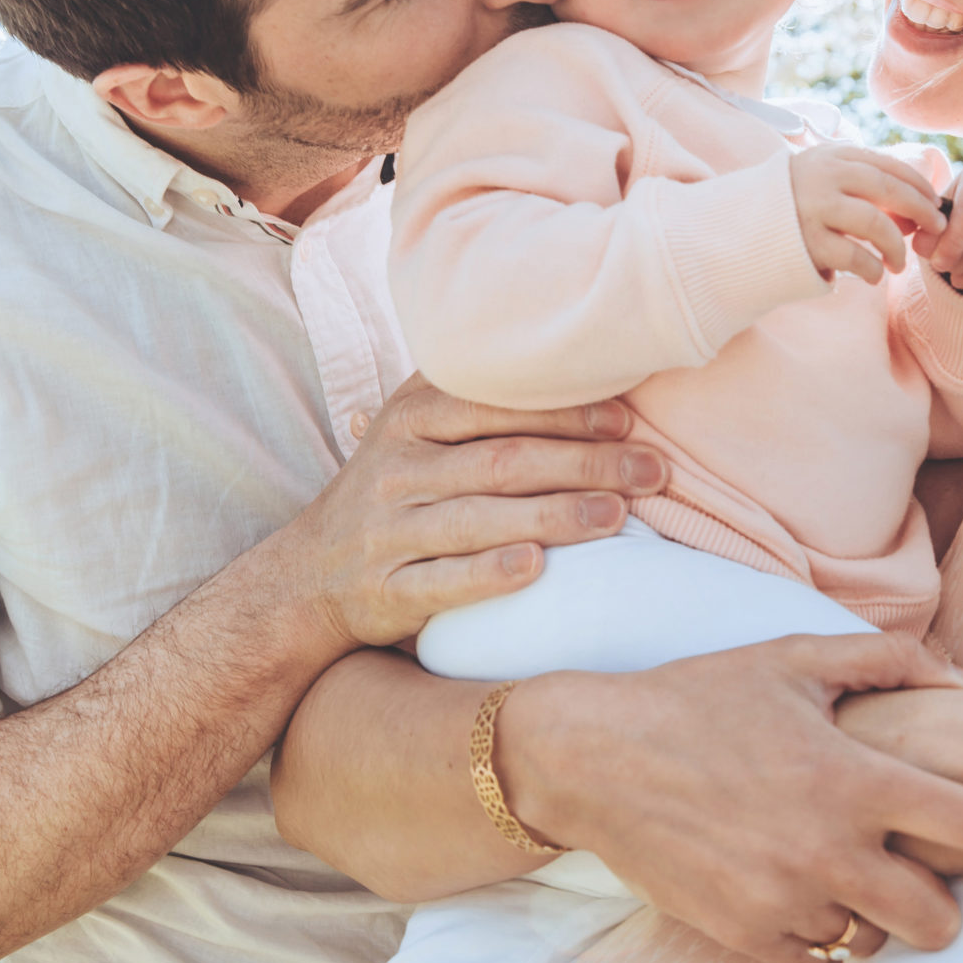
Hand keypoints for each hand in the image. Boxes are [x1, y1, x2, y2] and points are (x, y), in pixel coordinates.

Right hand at [277, 376, 666, 650]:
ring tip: (617, 517)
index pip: (494, 403)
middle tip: (653, 473)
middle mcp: (396, 467)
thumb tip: (591, 372)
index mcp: (410, 417)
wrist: (309, 574)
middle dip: (585, 464)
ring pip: (478, 518)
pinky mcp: (385, 589)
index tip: (629, 423)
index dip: (565, 412)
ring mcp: (386, 530)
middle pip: (501, 461)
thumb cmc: (397, 492)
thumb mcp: (420, 431)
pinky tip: (538, 568)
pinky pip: (442, 580)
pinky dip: (490, 573)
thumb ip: (481, 402)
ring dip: (554, 516)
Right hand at [496, 635, 962, 962]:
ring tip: (834, 867)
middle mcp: (826, 850)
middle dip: (945, 906)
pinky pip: (813, 953)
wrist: (591, 759)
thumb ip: (884, 659)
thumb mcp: (790, 657)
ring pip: (873, 941)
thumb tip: (958, 674)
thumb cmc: (697, 698)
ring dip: (872, 914)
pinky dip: (813, 926)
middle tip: (920, 873)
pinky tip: (781, 879)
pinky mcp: (745, 937)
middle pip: (938, 920)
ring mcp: (784, 902)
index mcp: (852, 778)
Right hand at [791, 144, 950, 285]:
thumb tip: (918, 212)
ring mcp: (814, 209)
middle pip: (888, 189)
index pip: (887, 165)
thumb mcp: (822, 182)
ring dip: (896, 247)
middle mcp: (823, 177)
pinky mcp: (808, 243)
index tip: (936, 203)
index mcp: (831, 156)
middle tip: (937, 229)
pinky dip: (873, 269)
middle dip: (920, 210)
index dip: (918, 185)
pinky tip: (874, 275)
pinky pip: (856, 257)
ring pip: (876, 224)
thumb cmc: (790, 209)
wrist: (736, 233)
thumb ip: (862, 188)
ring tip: (899, 264)